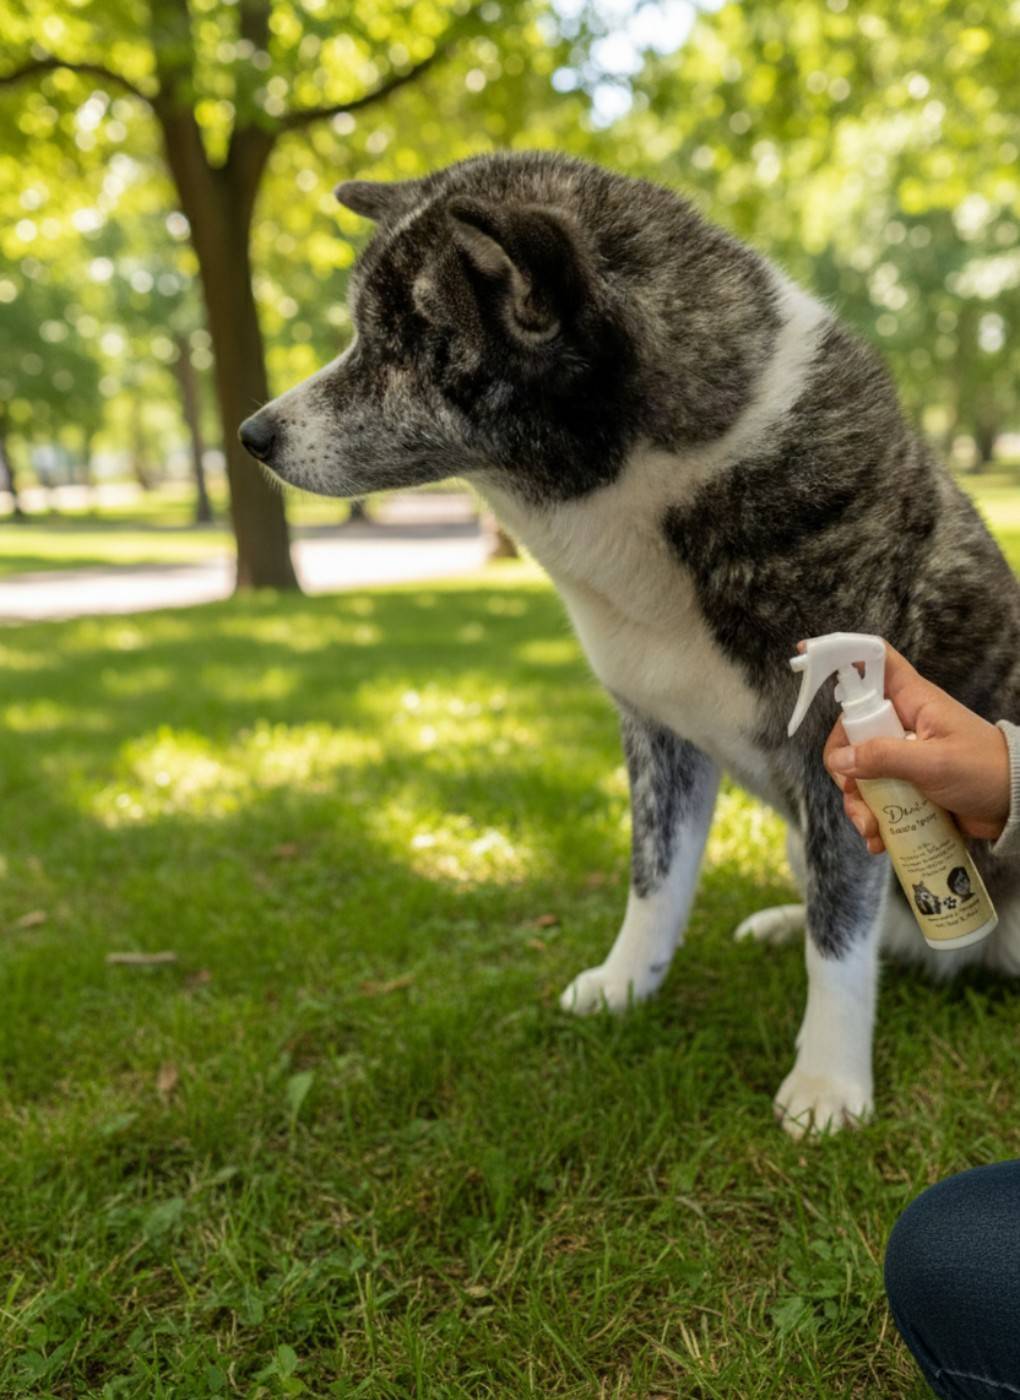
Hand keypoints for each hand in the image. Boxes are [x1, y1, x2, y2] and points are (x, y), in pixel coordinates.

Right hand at [813, 641, 1010, 852]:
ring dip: (858, 804)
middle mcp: (902, 724)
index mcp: (912, 701)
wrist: (1017, 807)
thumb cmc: (986, 772)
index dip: (841, 652)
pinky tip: (879, 840)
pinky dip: (872, 819)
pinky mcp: (907, 785)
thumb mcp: (933, 764)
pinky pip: (875, 797)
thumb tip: (840, 761)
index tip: (806, 652)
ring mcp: (903, 755)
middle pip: (851, 731)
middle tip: (852, 792)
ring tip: (873, 831)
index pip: (875, 661)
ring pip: (858, 770)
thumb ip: (884, 758)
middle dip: (844, 768)